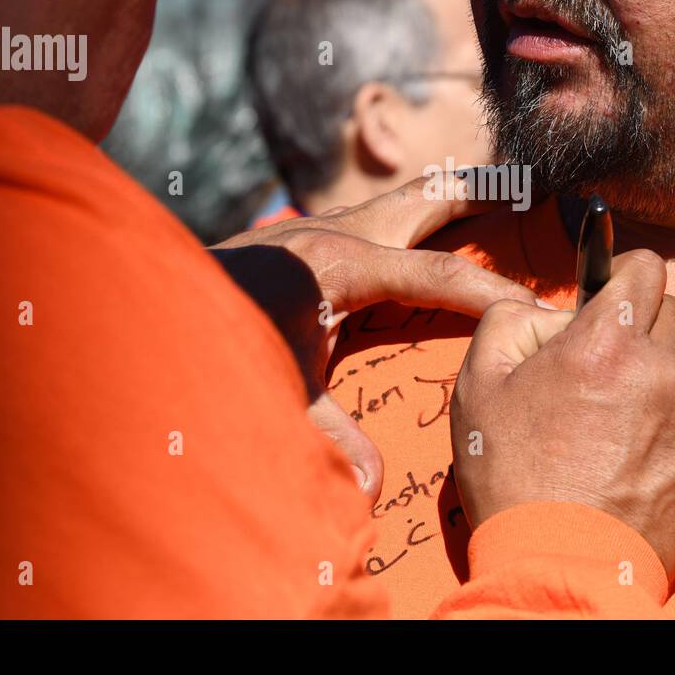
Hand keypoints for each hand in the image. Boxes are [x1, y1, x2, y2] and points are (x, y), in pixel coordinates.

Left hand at [210, 176, 542, 500]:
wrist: (141, 300)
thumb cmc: (210, 337)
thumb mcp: (274, 391)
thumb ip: (327, 434)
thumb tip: (370, 487)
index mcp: (338, 263)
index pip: (436, 273)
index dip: (489, 290)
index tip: (533, 304)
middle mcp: (332, 232)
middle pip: (423, 197)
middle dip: (480, 193)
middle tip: (530, 188)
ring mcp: (314, 228)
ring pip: (396, 200)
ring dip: (442, 200)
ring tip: (489, 197)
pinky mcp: (300, 236)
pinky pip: (371, 218)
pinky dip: (405, 219)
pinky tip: (410, 238)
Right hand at [450, 250, 674, 581]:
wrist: (560, 565)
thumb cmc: (514, 478)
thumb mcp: (479, 385)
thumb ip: (509, 319)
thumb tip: (548, 309)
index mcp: (606, 343)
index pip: (645, 268)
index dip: (623, 275)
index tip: (608, 296)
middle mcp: (663, 372)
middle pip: (674, 313)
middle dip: (642, 326)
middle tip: (604, 364)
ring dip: (658, 378)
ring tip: (614, 424)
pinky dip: (674, 428)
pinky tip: (634, 460)